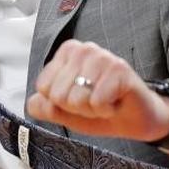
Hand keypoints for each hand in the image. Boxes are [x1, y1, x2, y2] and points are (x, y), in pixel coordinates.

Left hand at [26, 40, 168, 142]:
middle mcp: (83, 49)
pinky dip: (105, 110)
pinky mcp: (119, 68)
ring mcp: (102, 56)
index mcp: (67, 53)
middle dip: (77, 108)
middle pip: (58, 95)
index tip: (80, 100)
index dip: (61, 104)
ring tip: (105, 102)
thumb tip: (32, 103)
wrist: (136, 120)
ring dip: (92, 110)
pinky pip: (96, 101)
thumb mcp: (67, 113)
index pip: (43, 88)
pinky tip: (115, 102)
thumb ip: (46, 108)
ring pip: (76, 99)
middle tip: (94, 102)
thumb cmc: (102, 110)